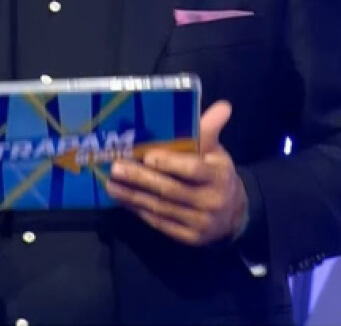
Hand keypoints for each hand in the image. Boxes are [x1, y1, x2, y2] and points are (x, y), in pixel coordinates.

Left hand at [106, 100, 247, 245]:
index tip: (147, 156)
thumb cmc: (217, 173)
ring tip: (111, 183)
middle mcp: (211, 202)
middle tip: (116, 167)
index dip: (170, 163)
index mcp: (218, 177)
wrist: (234, 214)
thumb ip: (210, 130)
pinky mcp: (188, 238)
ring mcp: (200, 224)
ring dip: (133, 196)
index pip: (193, 170)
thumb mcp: (216, 152)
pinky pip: (160, 223)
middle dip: (141, 179)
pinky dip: (139, 211)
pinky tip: (123, 199)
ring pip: (161, 208)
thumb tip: (223, 106)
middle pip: (171, 190)